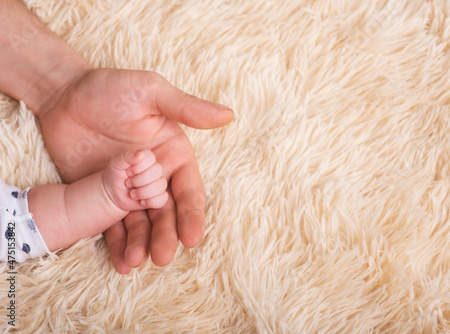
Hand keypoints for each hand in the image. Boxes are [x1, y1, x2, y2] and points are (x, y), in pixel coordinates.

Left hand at [36, 68, 233, 272]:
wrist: (63, 96)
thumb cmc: (110, 88)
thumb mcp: (151, 92)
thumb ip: (187, 108)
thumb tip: (229, 115)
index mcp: (174, 155)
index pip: (189, 191)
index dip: (192, 215)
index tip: (192, 238)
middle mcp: (156, 177)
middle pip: (167, 213)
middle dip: (166, 235)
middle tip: (161, 257)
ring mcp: (129, 190)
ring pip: (142, 223)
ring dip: (142, 243)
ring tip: (136, 261)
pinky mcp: (104, 197)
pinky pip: (113, 224)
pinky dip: (117, 242)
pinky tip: (120, 260)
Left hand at [103, 149, 168, 210]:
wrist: (112, 194)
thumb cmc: (115, 175)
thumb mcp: (116, 164)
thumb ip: (127, 157)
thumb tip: (140, 155)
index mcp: (146, 159)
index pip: (150, 158)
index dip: (139, 167)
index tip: (128, 172)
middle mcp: (155, 170)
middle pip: (157, 172)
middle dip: (139, 180)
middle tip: (128, 184)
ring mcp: (158, 183)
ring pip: (161, 185)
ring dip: (143, 192)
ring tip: (132, 194)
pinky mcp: (159, 196)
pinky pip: (163, 198)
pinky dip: (151, 201)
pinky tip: (141, 201)